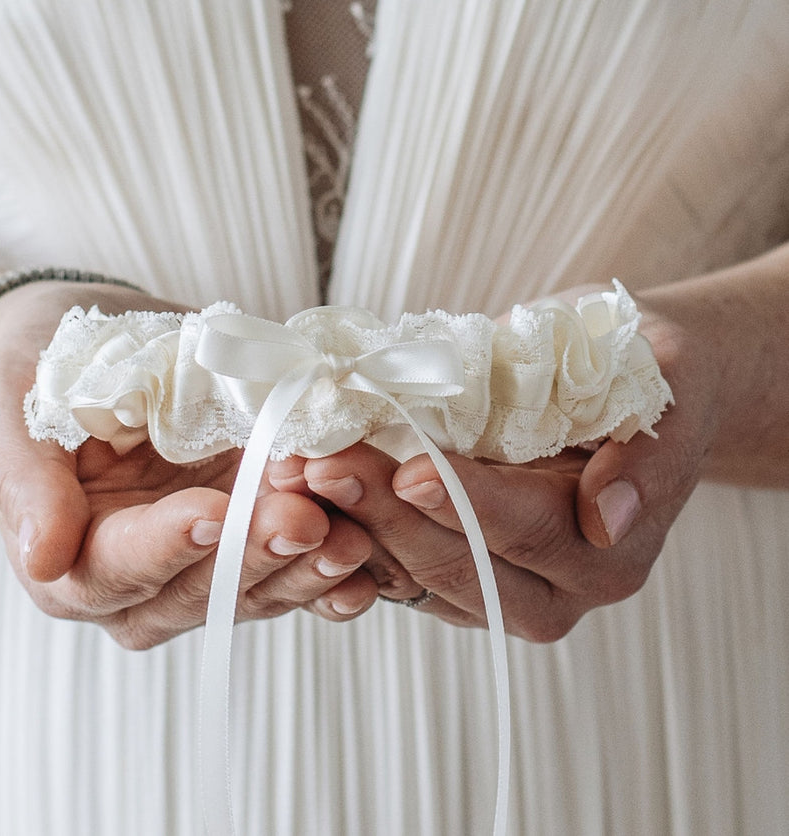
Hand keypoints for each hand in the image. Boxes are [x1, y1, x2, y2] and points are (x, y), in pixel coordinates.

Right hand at [0, 280, 375, 647]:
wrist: (91, 350)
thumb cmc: (40, 370)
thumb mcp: (14, 408)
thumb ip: (24, 481)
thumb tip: (40, 558)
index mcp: (72, 559)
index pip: (116, 568)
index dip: (165, 546)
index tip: (210, 511)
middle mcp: (142, 581)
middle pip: (197, 593)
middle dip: (253, 558)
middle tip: (303, 521)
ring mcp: (207, 565)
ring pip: (256, 591)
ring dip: (305, 571)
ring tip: (349, 538)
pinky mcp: (255, 541)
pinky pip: (296, 573)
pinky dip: (334, 574)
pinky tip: (370, 565)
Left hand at [272, 289, 717, 640]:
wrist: (630, 387)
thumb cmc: (649, 372)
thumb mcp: (669, 386)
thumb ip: (648, 459)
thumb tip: (607, 517)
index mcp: (609, 553)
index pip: (528, 531)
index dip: (468, 503)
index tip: (410, 469)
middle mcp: (554, 589)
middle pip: (461, 564)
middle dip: (387, 514)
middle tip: (323, 465)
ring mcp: (497, 589)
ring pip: (415, 574)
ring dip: (350, 526)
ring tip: (294, 473)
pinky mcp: (452, 572)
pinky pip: (394, 568)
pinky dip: (348, 532)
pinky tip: (301, 492)